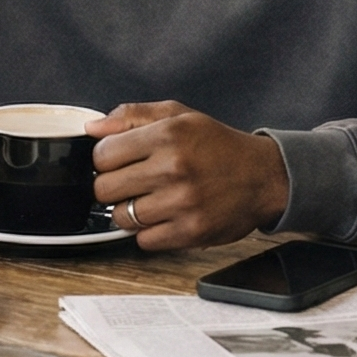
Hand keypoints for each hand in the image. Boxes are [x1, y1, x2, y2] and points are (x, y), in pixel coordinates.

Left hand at [89, 102, 289, 250]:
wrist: (264, 177)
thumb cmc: (219, 145)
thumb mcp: (178, 115)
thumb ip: (132, 116)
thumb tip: (92, 128)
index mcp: (167, 135)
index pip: (102, 155)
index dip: (105, 159)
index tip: (118, 161)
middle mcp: (173, 168)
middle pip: (104, 188)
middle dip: (112, 186)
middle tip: (131, 182)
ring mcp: (182, 203)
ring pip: (121, 217)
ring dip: (130, 210)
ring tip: (151, 199)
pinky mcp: (191, 232)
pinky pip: (144, 240)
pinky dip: (149, 231)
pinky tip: (164, 216)